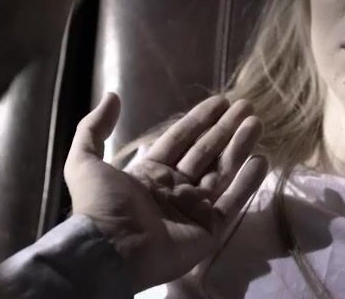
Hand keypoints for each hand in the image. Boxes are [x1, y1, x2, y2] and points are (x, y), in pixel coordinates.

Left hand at [63, 93, 267, 291]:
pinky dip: (247, 183)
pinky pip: (232, 203)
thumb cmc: (100, 205)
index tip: (221, 101)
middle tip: (247, 106)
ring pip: (222, 173)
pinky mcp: (208, 230)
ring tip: (256, 124)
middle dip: (226, 129)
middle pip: (206, 152)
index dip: (200, 120)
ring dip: (240, 147)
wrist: (109, 249)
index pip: (181, 140)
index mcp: (150, 173)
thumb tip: (113, 96)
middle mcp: (174, 189)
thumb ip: (94, 128)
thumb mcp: (83, 161)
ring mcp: (193, 210)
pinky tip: (261, 160)